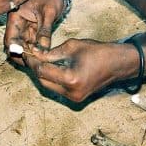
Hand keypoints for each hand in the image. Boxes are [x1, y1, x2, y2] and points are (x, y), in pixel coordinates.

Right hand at [4, 0, 65, 63]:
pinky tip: (43, 57)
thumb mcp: (49, 13)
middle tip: (33, 65)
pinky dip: (36, 50)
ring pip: (23, 46)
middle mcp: (18, 23)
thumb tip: (42, 50)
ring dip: (30, 55)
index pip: (11, 38)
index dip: (16, 50)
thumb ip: (45, 31)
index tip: (26, 59)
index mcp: (15, 16)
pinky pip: (32, 43)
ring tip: (39, 63)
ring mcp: (25, 27)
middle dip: (22, 55)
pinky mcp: (33, 30)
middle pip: (15, 44)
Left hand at [24, 39, 139, 101]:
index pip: (42, 71)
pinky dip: (52, 79)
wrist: (118, 64)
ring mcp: (74, 98)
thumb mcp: (72, 46)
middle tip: (31, 56)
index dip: (33, 61)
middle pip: (43, 81)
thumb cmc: (98, 52)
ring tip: (38, 60)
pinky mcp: (77, 99)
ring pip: (49, 86)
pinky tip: (49, 67)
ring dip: (43, 74)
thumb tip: (35, 53)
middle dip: (36, 68)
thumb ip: (51, 52)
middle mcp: (71, 93)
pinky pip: (58, 89)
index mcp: (70, 79)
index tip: (27, 52)